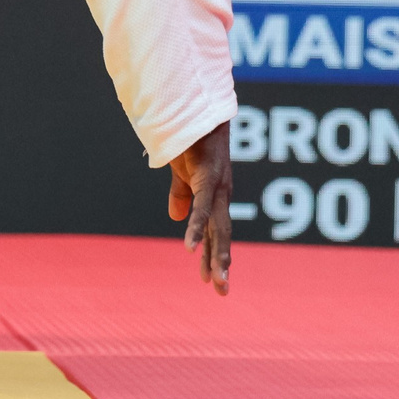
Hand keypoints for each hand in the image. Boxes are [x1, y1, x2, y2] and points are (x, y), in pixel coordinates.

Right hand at [167, 122, 233, 295]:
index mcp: (214, 194)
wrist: (194, 106)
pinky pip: (201, 208)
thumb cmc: (190, 135)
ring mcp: (217, 185)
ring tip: (215, 279)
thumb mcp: (181, 171)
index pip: (214, 231)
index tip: (214, 281)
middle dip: (221, 263)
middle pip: (220, 234)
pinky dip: (196, 229)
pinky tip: (191, 248)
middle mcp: (221, 193)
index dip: (214, 255)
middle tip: (221, 292)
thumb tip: (177, 219)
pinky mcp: (208, 176)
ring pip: (217, 227)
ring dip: (216, 254)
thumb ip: (181, 194)